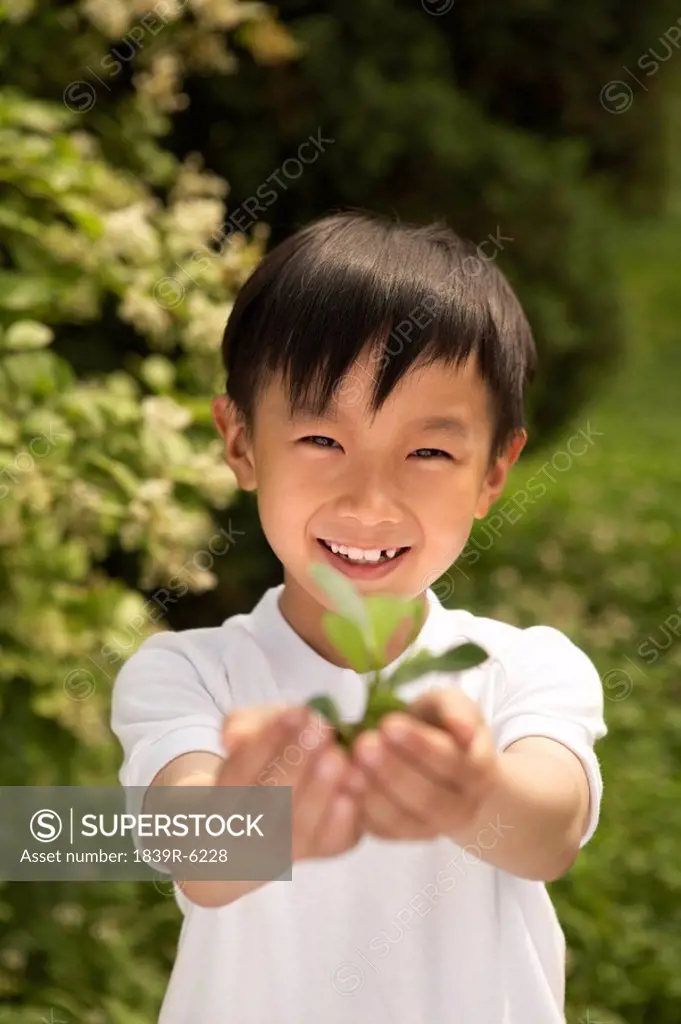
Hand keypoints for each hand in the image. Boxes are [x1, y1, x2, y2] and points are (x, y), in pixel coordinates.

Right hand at [220, 704, 365, 861]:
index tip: (295, 712)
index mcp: (228, 794)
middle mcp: (251, 828)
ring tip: (338, 757)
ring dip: (320, 789)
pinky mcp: (323, 847)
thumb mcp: (253, 729)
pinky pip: (331, 839)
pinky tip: (354, 785)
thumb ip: (243, 727)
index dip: (268, 741)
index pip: (241, 770)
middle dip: (297, 763)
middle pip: (269, 801)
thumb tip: (235, 739)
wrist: (289, 785)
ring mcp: (286, 845)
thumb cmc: (271, 750)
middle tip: (320, 731)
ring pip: (299, 825)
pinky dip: (344, 816)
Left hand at [352, 689, 499, 840]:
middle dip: (393, 771)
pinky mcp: (400, 836)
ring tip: (348, 766)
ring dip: (373, 793)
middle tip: (363, 744)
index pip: (451, 762)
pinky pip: (381, 831)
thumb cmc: (439, 725)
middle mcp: (460, 808)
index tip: (389, 724)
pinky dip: (361, 811)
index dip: (420, 745)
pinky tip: (343, 787)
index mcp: (477, 771)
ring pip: (403, 820)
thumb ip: (458, 709)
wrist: (432, 758)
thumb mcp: (451, 705)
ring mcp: (430, 828)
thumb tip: (462, 730)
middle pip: (428, 798)